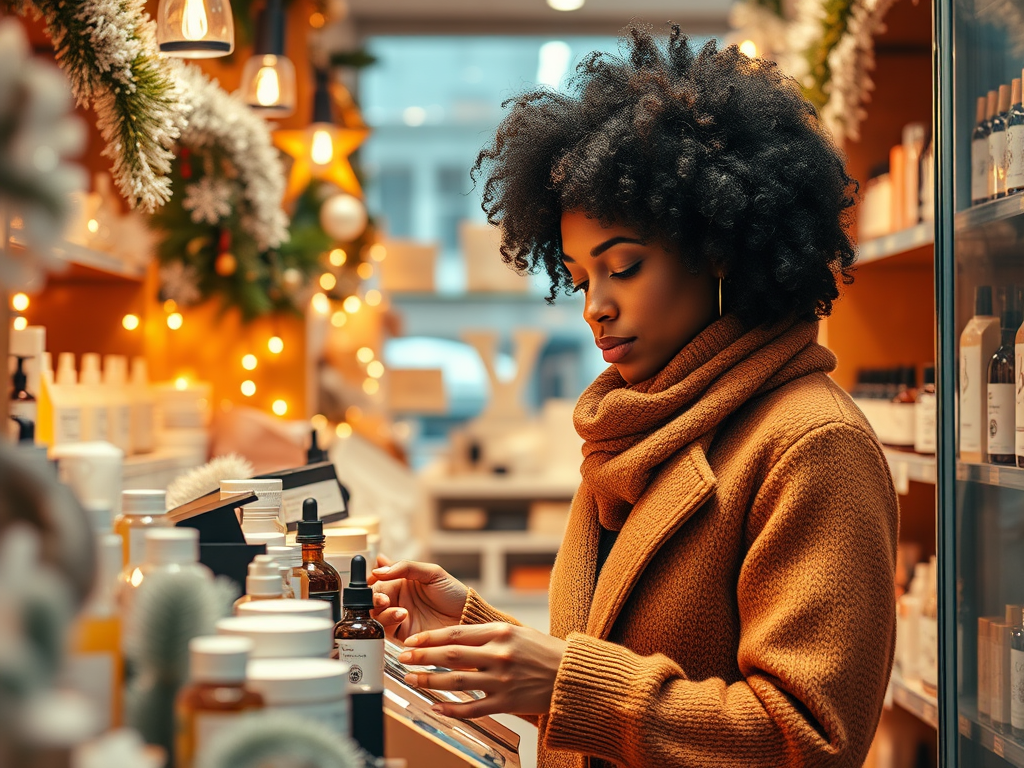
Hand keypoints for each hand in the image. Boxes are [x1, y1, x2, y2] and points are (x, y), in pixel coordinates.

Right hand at [369, 555, 468, 641]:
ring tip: (400, 610)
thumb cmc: (453, 593)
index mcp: (402, 583)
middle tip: (383, 599)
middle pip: (373, 600)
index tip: (374, 582)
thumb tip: (378, 567)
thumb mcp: (432, 573)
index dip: (373, 583)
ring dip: (382, 612)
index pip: (378, 582)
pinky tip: (402, 616)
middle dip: (374, 599)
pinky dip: (389, 623)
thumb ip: (405, 567)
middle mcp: (398, 601)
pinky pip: (386, 630)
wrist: (468, 617)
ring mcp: (399, 618)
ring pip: (376, 615)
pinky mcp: (402, 635)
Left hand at [397, 623, 566, 717]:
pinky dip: (452, 709)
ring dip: (430, 680)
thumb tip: (456, 638)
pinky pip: (473, 708)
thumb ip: (488, 635)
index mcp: (500, 632)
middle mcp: (499, 654)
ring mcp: (502, 680)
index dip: (430, 637)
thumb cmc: (545, 652)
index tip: (413, 641)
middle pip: (450, 655)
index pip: (456, 633)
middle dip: (422, 656)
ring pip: (456, 681)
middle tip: (403, 657)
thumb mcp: (517, 633)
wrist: (572, 676)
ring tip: (413, 679)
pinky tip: (437, 708)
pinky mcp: (506, 702)